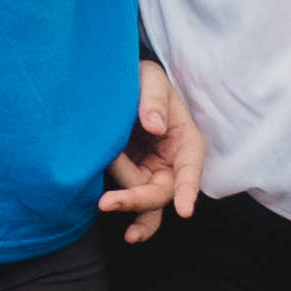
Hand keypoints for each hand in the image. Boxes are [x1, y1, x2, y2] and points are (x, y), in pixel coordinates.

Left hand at [101, 55, 206, 233]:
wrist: (123, 85)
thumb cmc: (145, 81)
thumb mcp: (151, 79)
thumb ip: (154, 99)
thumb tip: (155, 126)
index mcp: (187, 143)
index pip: (190, 169)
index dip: (187, 190)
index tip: (185, 211)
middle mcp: (173, 165)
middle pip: (161, 193)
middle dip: (137, 200)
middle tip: (106, 203)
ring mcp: (152, 174)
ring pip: (144, 202)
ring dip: (122, 198)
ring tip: (100, 172)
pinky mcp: (132, 178)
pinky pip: (128, 196)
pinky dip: (119, 204)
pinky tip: (106, 206)